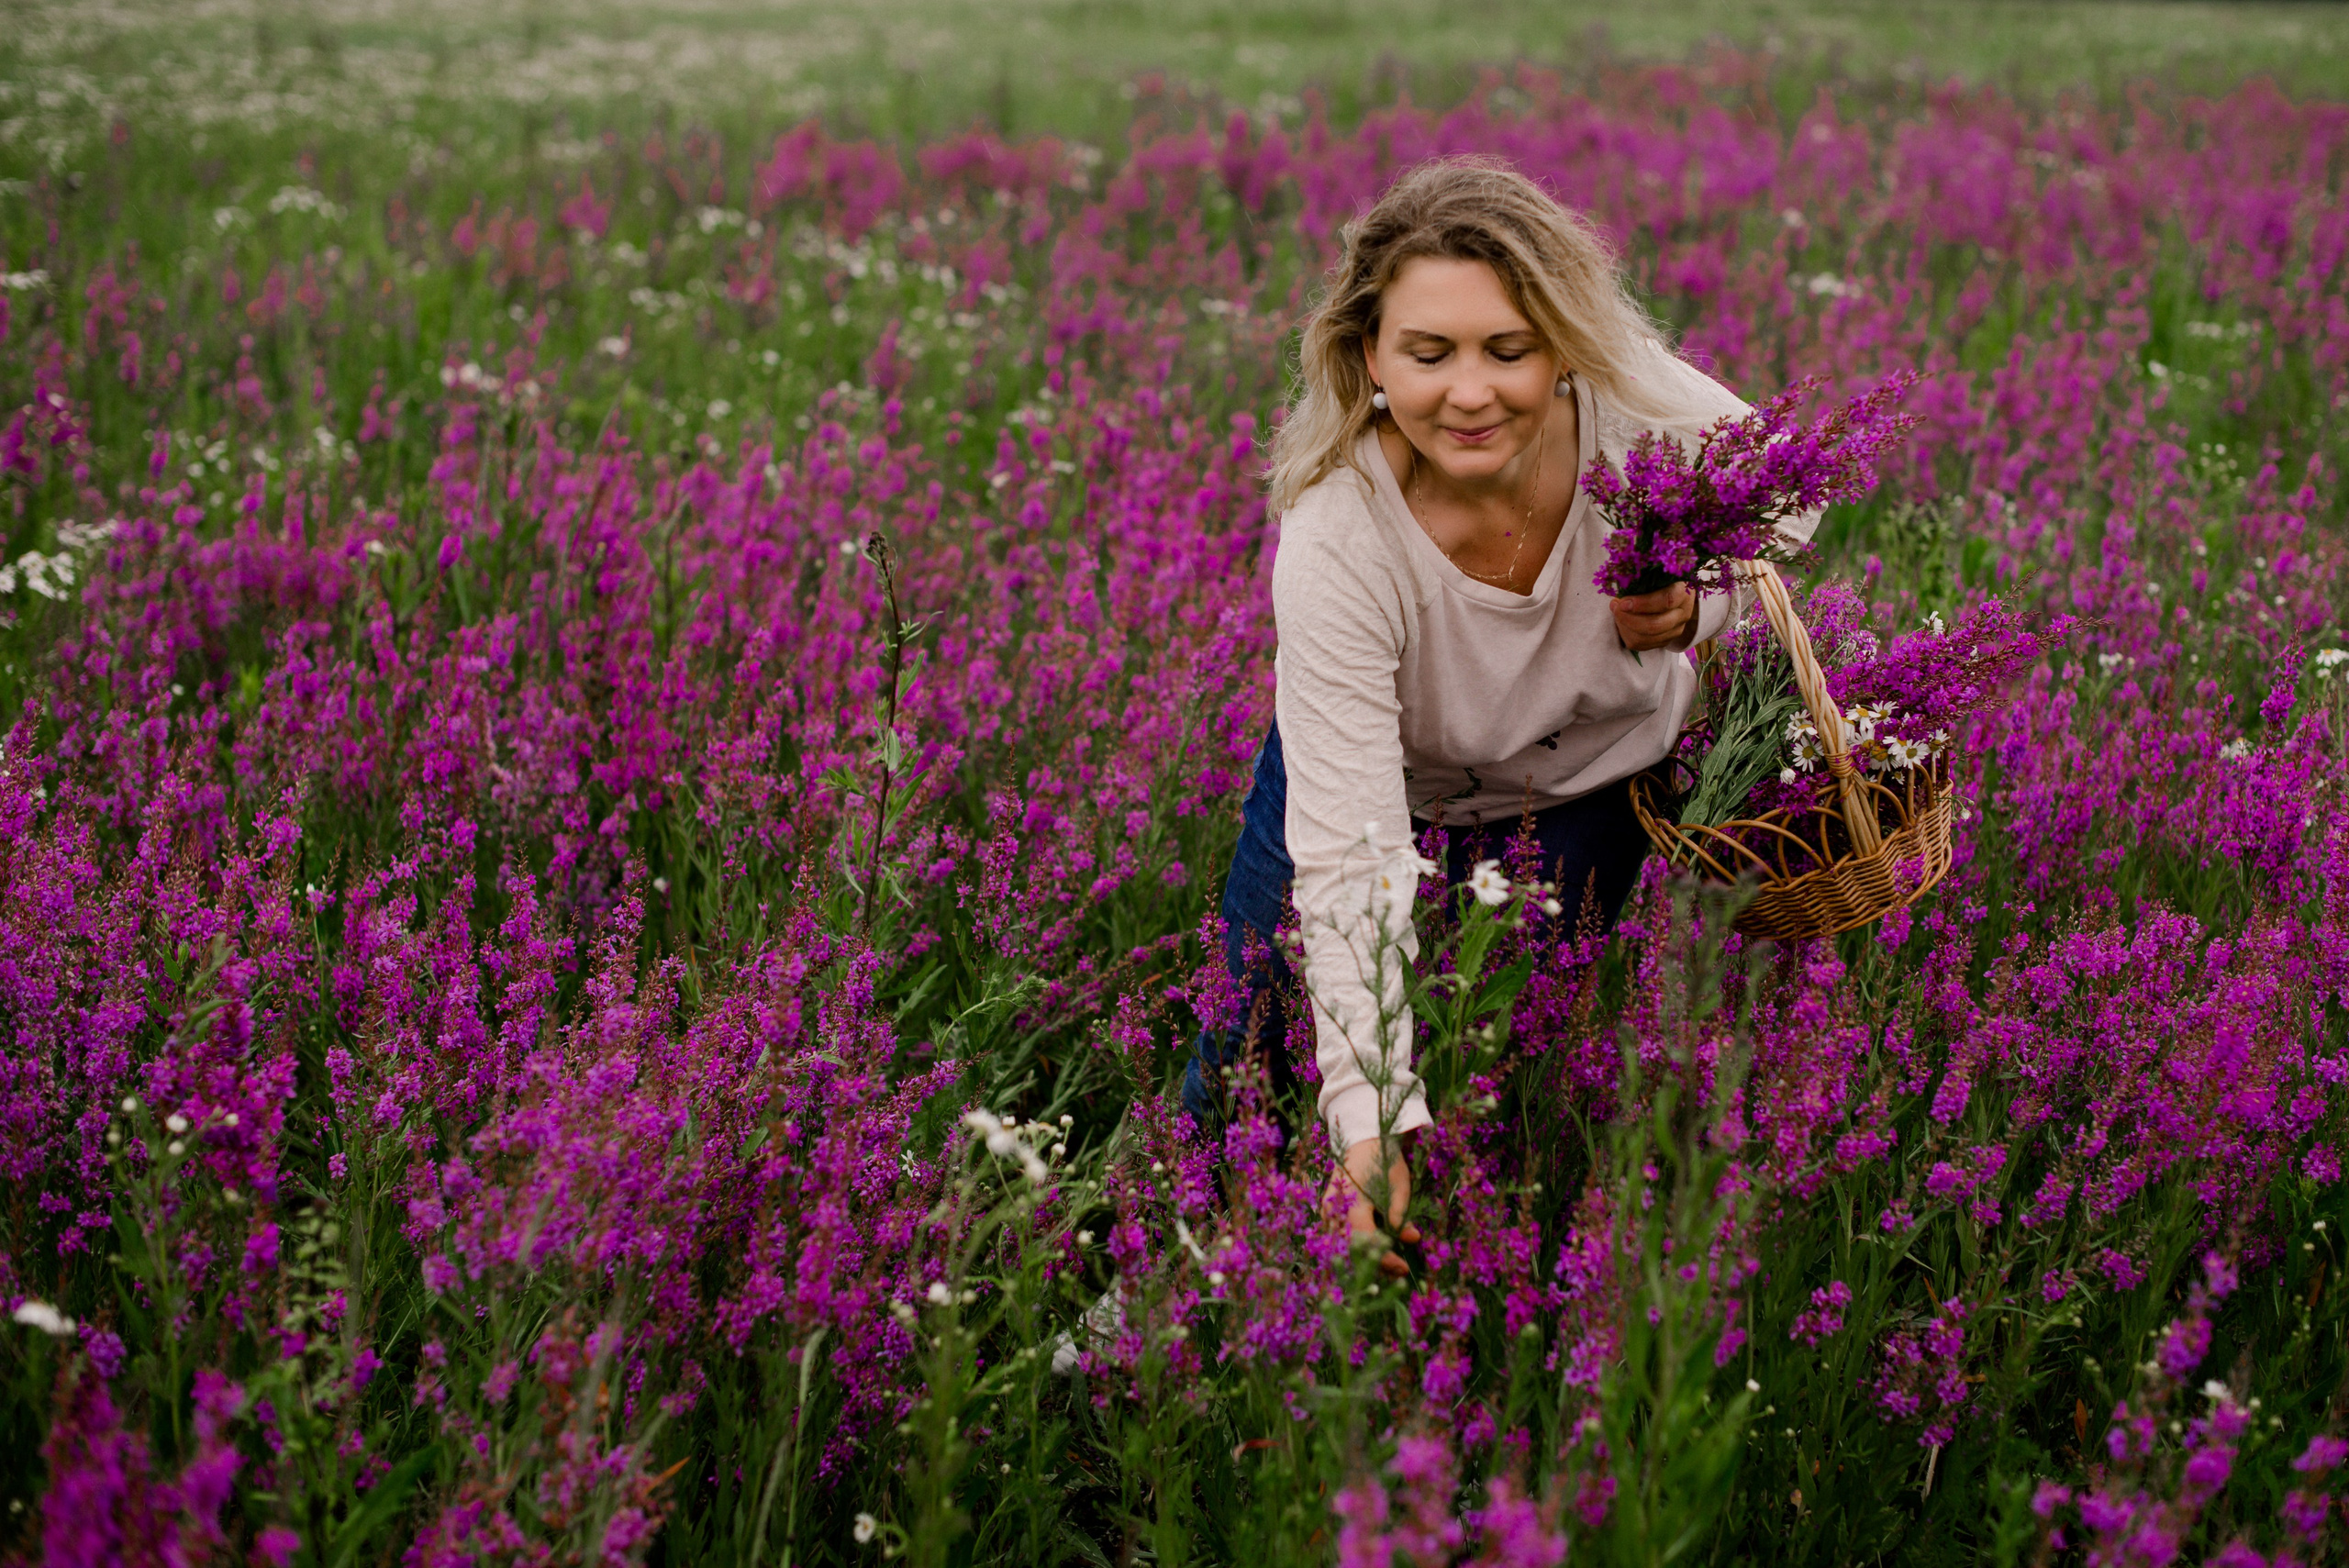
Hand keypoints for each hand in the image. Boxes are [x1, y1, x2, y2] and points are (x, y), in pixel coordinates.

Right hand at [1330, 1135, 1416, 1277]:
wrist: (1363, 1141)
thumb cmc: (1384, 1162)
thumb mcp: (1399, 1186)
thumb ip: (1402, 1215)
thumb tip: (1412, 1239)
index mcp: (1352, 1200)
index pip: (1364, 1239)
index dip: (1384, 1257)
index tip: (1403, 1266)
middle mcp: (1335, 1208)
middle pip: (1351, 1249)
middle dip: (1375, 1263)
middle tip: (1398, 1269)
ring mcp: (1328, 1210)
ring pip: (1343, 1245)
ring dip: (1364, 1258)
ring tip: (1388, 1262)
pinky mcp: (1328, 1211)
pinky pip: (1338, 1236)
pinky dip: (1355, 1248)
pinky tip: (1373, 1251)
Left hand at [1611, 582, 1696, 651]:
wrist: (1677, 596)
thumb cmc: (1663, 581)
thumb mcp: (1658, 574)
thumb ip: (1642, 580)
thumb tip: (1619, 589)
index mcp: (1682, 593)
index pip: (1666, 601)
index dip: (1642, 604)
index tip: (1623, 602)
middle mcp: (1682, 614)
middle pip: (1655, 625)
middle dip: (1629, 619)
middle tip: (1615, 608)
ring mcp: (1675, 630)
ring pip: (1646, 638)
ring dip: (1624, 627)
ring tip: (1616, 613)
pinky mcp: (1665, 641)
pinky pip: (1641, 645)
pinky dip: (1626, 635)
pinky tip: (1621, 623)